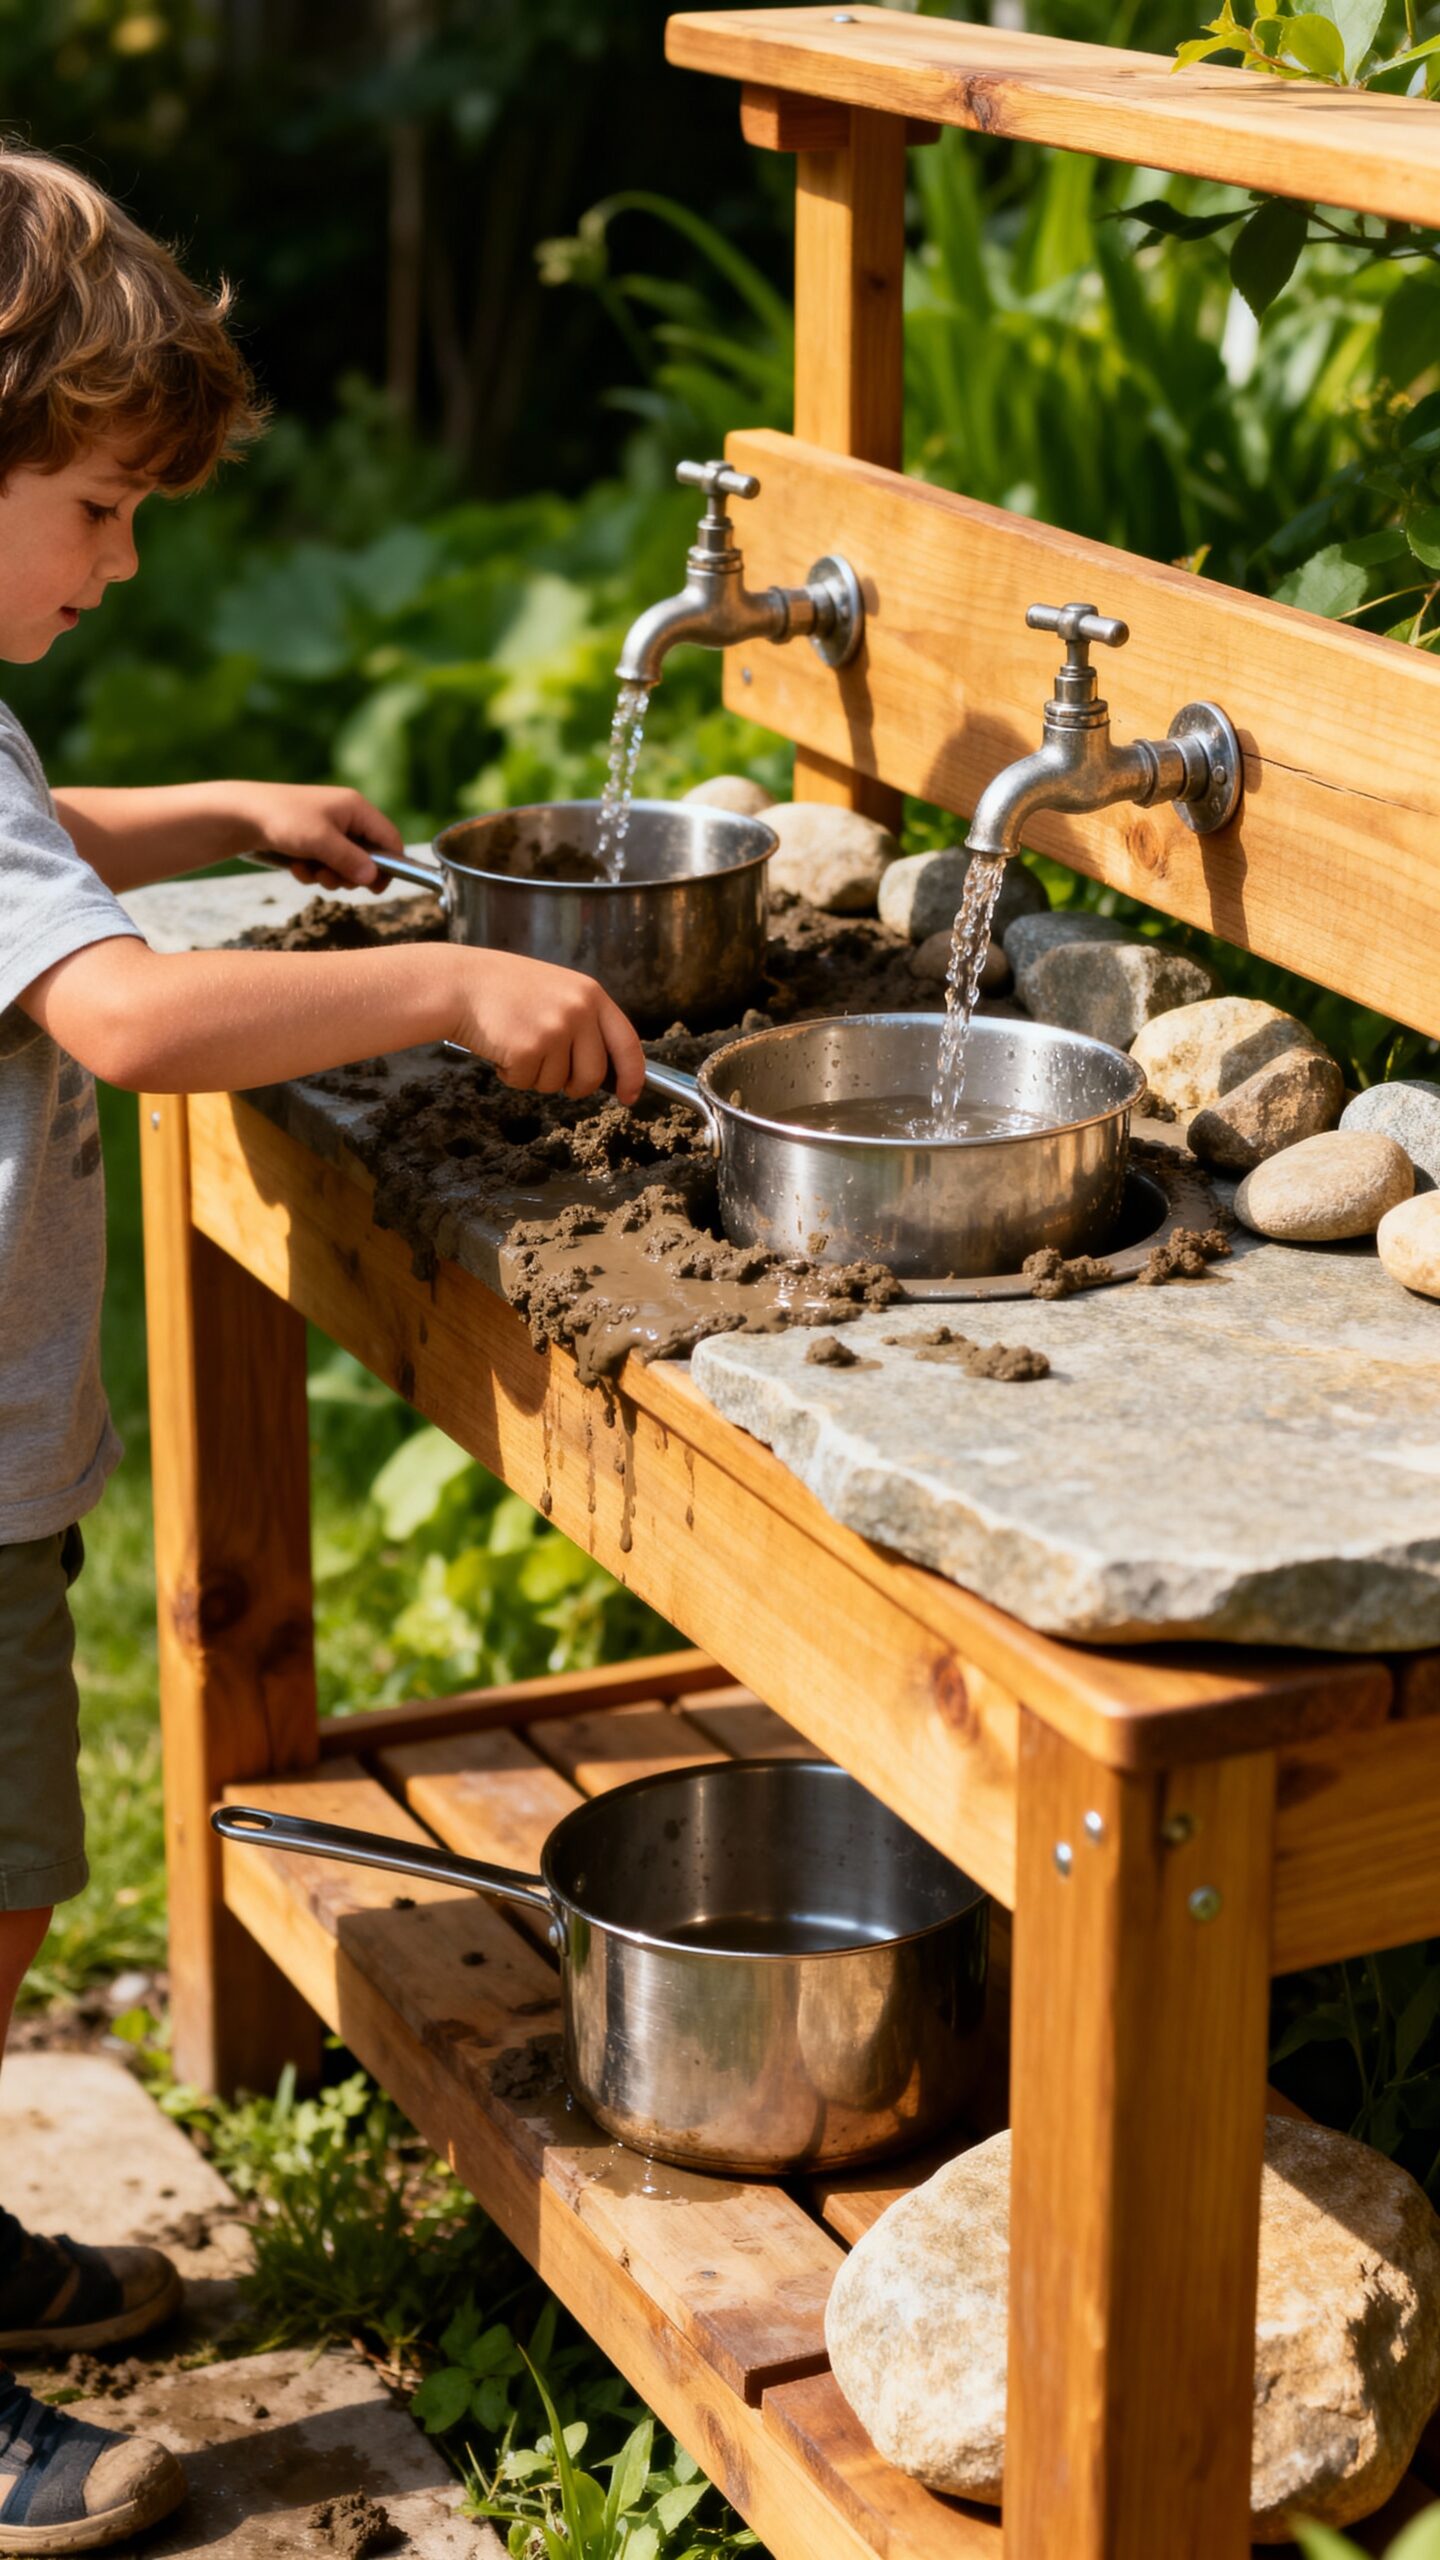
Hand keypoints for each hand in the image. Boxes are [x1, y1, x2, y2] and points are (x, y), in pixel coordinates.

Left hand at [238, 782, 401, 891]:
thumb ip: (350, 860)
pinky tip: (295, 866)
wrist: (240, 815)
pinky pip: (325, 863)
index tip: (376, 888)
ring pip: (345, 864)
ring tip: (308, 871)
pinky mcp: (312, 840)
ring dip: (328, 875)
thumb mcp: (321, 841)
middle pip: (368, 856)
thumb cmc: (283, 819)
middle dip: (349, 874)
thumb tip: (374, 878)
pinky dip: (313, 870)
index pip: (389, 838)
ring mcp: (329, 829)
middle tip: (330, 879)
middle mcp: (346, 817)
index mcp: (356, 808)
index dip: (390, 865)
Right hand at [450, 950, 645, 1104]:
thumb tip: (604, 1070)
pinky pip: (527, 1083)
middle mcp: (578, 1010)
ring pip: (557, 1083)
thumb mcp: (556, 992)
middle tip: (548, 1072)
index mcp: (590, 994)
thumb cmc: (503, 991)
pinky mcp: (528, 1048)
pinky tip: (499, 1048)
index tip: (630, 1096)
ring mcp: (554, 1029)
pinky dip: (511, 1076)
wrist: (458, 984)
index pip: (627, 1042)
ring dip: (534, 1076)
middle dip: (573, 1086)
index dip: (632, 1076)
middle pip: (593, 1075)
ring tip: (515, 1043)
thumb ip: (583, 1022)